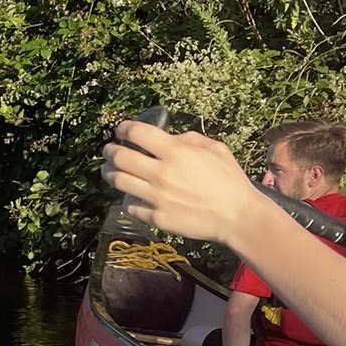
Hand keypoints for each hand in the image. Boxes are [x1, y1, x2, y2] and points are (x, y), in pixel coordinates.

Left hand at [101, 120, 261, 244]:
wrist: (237, 216)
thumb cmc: (230, 180)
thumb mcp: (215, 148)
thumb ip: (189, 139)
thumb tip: (169, 138)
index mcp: (175, 152)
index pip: (137, 133)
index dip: (123, 128)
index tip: (121, 130)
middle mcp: (161, 173)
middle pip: (120, 157)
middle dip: (109, 150)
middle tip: (109, 150)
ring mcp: (156, 197)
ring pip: (118, 181)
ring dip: (109, 173)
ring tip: (109, 170)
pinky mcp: (156, 217)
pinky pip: (130, 205)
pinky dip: (128, 198)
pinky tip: (131, 193)